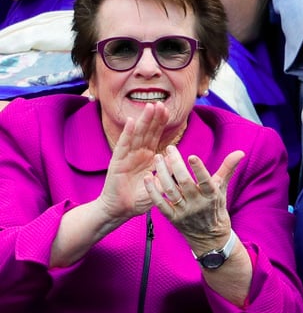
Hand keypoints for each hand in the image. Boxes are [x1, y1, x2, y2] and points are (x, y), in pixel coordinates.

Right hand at [99, 102, 168, 219]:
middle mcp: (138, 153)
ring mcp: (127, 156)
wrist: (120, 209)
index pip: (156, 137)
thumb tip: (175, 161)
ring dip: (143, 121)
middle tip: (161, 103)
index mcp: (149, 157)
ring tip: (150, 106)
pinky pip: (124, 145)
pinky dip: (128, 133)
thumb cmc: (139, 199)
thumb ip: (166, 174)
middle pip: (147, 132)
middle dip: (154, 118)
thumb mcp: (158, 186)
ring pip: (137, 134)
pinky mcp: (118, 161)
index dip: (161, 124)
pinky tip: (132, 122)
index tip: (168, 111)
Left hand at [144, 146, 244, 248]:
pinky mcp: (172, 218)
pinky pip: (160, 204)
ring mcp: (184, 212)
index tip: (192, 156)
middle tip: (170, 148)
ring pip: (170, 191)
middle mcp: (197, 204)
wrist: (210, 238)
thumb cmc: (216, 208)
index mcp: (211, 196)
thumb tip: (240, 152)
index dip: (199, 170)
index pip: (206, 182)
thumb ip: (228, 168)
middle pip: (184, 183)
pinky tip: (148, 177)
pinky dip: (152, 191)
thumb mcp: (223, 189)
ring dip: (162, 173)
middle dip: (176, 164)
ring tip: (158, 158)